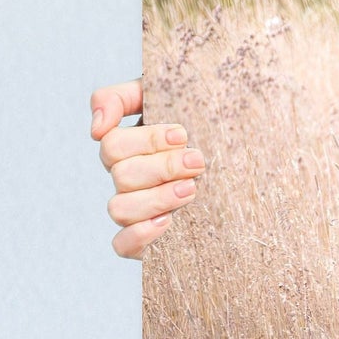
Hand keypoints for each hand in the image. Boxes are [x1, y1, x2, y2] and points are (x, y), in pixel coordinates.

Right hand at [91, 79, 204, 258]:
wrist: (242, 155)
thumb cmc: (201, 119)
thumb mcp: (166, 94)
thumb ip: (121, 97)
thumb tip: (96, 128)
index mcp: (128, 146)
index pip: (112, 145)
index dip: (147, 140)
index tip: (182, 134)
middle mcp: (127, 178)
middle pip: (121, 176)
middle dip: (163, 167)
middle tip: (198, 162)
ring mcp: (134, 208)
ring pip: (119, 209)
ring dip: (157, 198)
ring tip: (192, 189)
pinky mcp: (145, 238)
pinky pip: (121, 245)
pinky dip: (140, 234)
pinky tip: (168, 222)